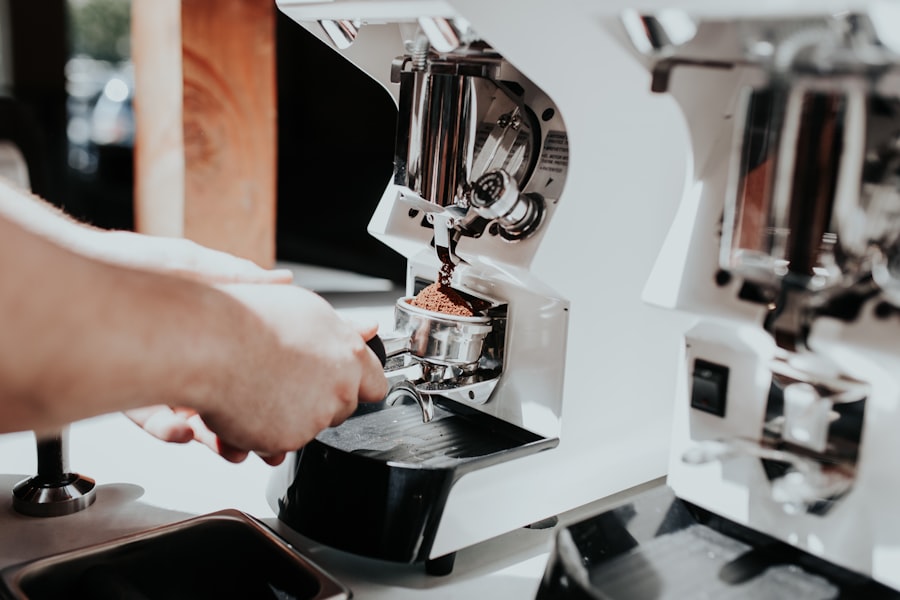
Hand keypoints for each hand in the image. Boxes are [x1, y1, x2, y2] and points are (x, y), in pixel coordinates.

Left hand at [110, 231, 293, 451]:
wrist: (64, 295)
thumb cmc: (123, 267)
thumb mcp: (192, 267)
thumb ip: (239, 279)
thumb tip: (282, 281)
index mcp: (205, 315)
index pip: (247, 351)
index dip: (268, 379)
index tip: (283, 400)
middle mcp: (183, 343)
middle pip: (225, 390)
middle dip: (244, 420)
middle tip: (257, 441)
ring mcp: (157, 368)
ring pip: (195, 411)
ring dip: (214, 433)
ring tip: (226, 446)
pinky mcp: (127, 391)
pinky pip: (157, 421)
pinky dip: (173, 431)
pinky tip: (184, 429)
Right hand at [136, 284, 387, 462]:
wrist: (209, 344)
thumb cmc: (248, 319)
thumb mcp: (308, 310)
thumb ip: (343, 329)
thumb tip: (369, 328)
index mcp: (350, 355)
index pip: (376, 384)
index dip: (358, 384)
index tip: (349, 383)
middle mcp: (339, 389)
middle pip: (341, 408)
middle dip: (319, 399)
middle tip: (287, 379)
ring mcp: (314, 418)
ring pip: (308, 427)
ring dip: (287, 416)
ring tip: (257, 387)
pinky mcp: (287, 440)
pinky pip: (278, 444)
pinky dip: (260, 432)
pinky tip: (244, 405)